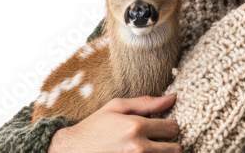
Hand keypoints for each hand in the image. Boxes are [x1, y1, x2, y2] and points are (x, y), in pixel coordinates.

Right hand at [47, 93, 179, 152]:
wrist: (70, 151)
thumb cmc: (94, 127)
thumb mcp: (117, 107)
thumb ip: (147, 102)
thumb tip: (172, 97)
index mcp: (136, 126)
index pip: (172, 128)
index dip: (169, 126)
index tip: (161, 127)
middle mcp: (138, 148)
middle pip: (175, 149)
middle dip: (168, 143)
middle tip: (157, 140)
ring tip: (151, 148)